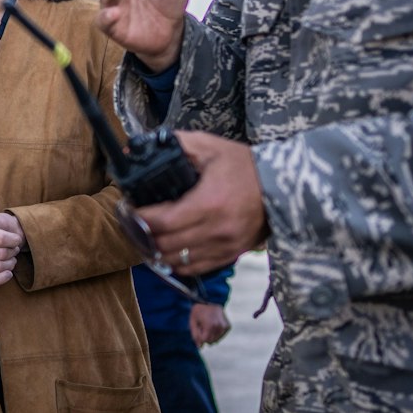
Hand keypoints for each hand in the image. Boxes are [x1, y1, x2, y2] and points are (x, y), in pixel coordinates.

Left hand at [138, 131, 267, 271]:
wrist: (284, 188)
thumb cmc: (244, 166)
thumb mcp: (211, 147)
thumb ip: (177, 144)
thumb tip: (139, 146)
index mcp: (209, 203)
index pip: (162, 222)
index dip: (138, 218)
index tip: (128, 209)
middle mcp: (216, 230)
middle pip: (164, 244)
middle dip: (141, 235)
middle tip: (131, 223)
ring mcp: (224, 247)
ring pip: (175, 261)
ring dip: (155, 252)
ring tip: (144, 238)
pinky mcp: (230, 256)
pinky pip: (193, 268)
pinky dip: (175, 263)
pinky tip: (165, 251)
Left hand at [190, 303, 230, 347]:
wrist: (210, 300)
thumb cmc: (198, 311)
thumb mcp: (192, 322)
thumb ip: (195, 335)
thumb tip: (200, 347)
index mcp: (210, 325)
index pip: (205, 341)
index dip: (200, 336)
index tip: (198, 328)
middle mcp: (219, 326)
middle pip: (211, 341)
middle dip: (205, 336)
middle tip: (203, 326)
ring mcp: (225, 326)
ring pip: (216, 340)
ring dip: (211, 335)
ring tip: (208, 324)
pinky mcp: (228, 326)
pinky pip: (220, 336)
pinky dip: (216, 333)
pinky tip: (213, 325)